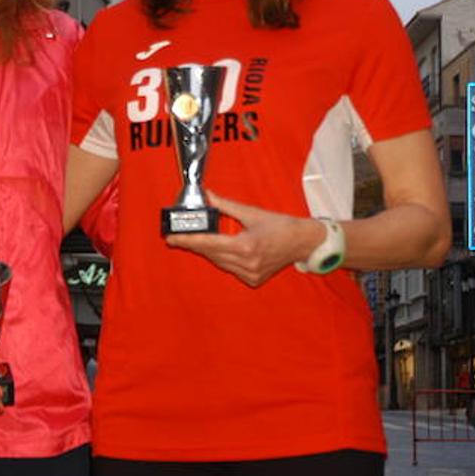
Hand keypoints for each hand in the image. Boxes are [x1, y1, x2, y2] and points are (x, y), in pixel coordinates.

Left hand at [164, 191, 320, 287]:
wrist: (303, 242)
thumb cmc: (281, 226)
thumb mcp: (252, 213)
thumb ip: (226, 206)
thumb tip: (208, 196)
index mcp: (246, 246)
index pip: (209, 243)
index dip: (188, 240)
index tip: (171, 237)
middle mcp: (247, 263)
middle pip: (211, 254)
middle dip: (195, 244)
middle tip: (179, 235)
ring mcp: (250, 274)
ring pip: (219, 262)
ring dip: (208, 251)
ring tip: (197, 240)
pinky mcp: (253, 280)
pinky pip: (230, 268)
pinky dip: (223, 259)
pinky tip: (220, 249)